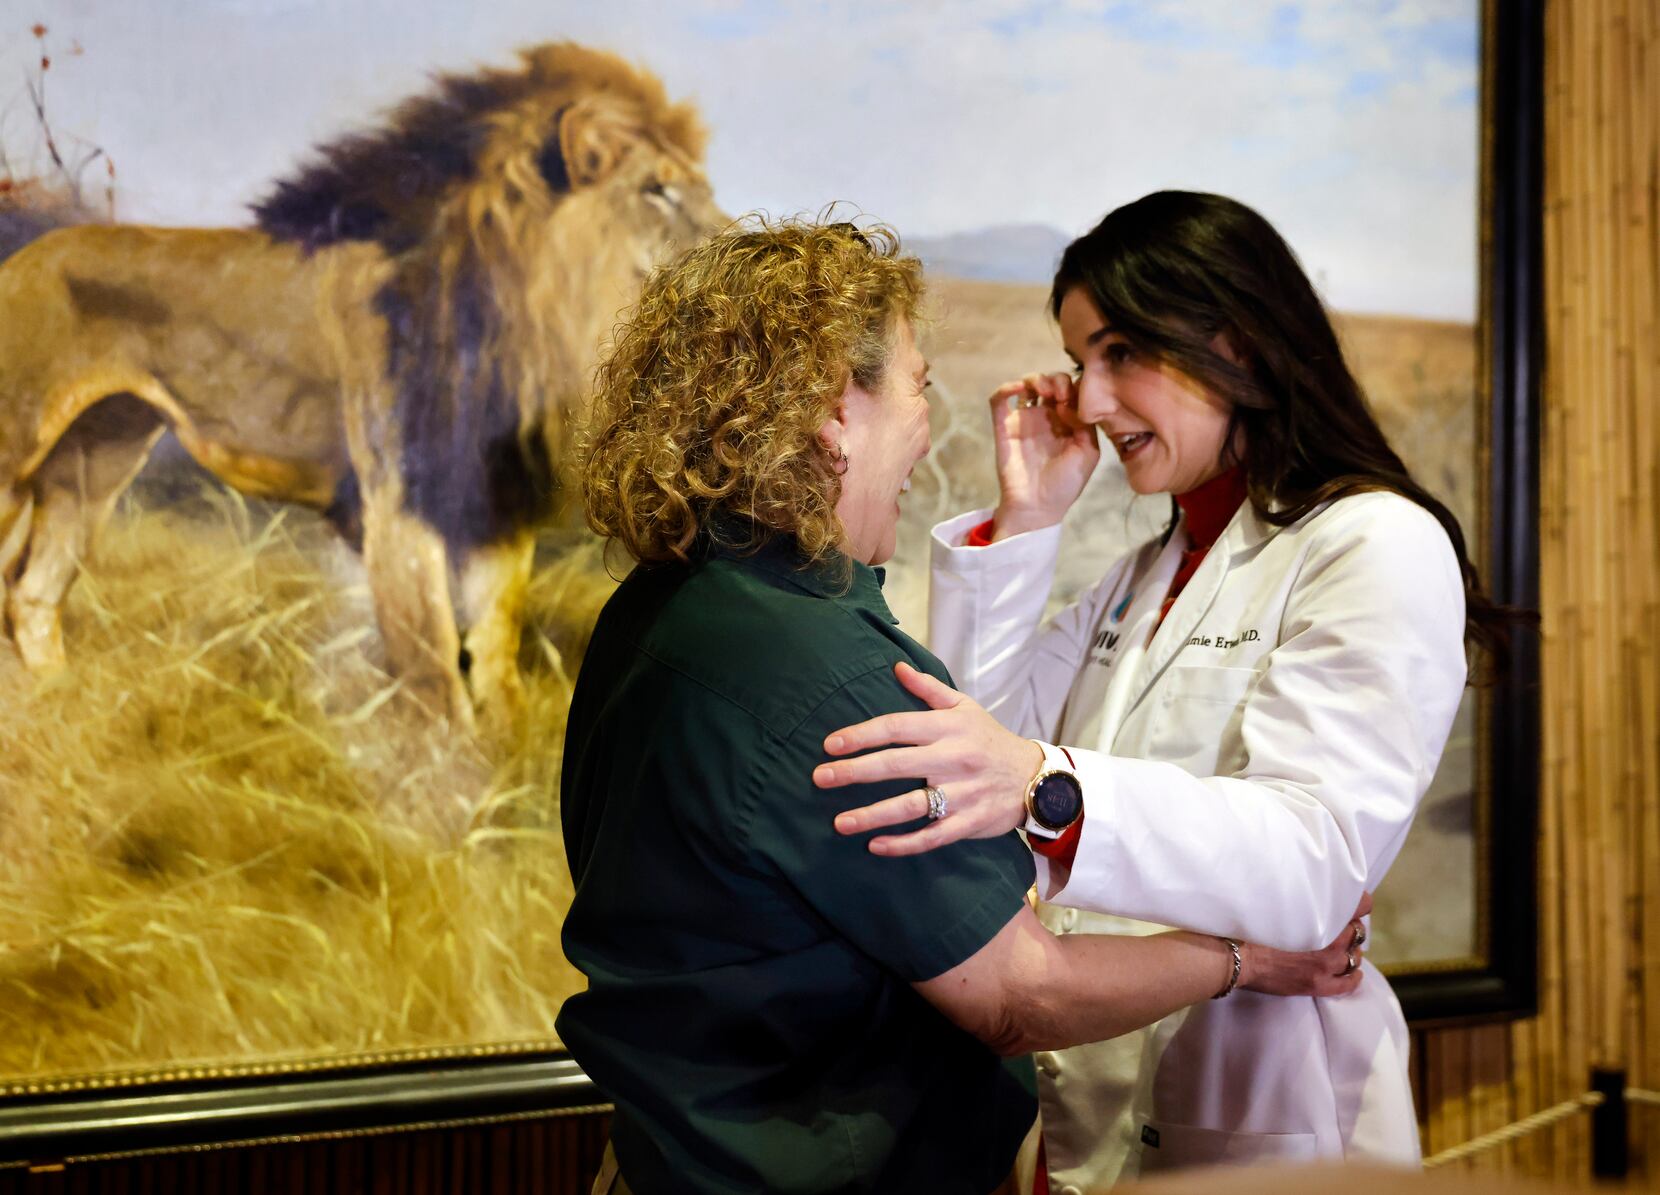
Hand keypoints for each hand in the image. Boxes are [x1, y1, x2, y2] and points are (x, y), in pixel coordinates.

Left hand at [817, 662, 1041, 854]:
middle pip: (896, 765)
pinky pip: (933, 836)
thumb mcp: (965, 708)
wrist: (1038, 779)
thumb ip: (928, 690)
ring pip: (912, 806)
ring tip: (840, 822)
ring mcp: (962, 793)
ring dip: (873, 815)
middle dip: (855, 772)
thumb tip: (897, 666)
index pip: (897, 727)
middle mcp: (953, 758)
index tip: (830, 744)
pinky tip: (875, 846)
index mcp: (948, 728)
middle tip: (821, 778)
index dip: (861, 735)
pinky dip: (904, 844)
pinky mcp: (970, 823)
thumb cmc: (990, 740)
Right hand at [987, 373, 1100, 538]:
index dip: (1074, 388)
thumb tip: (1067, 403)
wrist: (1037, 507)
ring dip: (1036, 379)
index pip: (1072, 391)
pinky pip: (999, 400)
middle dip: (1057, 380)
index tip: (1074, 403)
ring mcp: (1025, 420)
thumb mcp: (1088, 453)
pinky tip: (1019, 388)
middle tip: (1059, 393)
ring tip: (1043, 390)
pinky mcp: (1004, 426)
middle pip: (1051, 382)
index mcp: (1068, 423)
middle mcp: (1047, 417)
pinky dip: (1007, 388)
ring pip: (1027, 384)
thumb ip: (1086, 424)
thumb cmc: (1065, 485)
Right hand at [1238, 892, 1373, 998]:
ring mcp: (1324, 967)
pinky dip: (1354, 978)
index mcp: (1319, 920)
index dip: (1359, 905)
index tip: (1355, 905)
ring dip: (1352, 952)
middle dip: (1353, 930)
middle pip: (1356, 934)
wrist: (1240, 959)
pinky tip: (1356, 973)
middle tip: (1344, 928)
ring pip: (1354, 959)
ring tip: (1346, 950)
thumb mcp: (1280, 908)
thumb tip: (1311, 902)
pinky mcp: (1317, 985)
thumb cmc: (1254, 929)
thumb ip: (1302, 907)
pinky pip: (1347, 984)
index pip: (1356, 908)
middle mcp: (1328, 944)